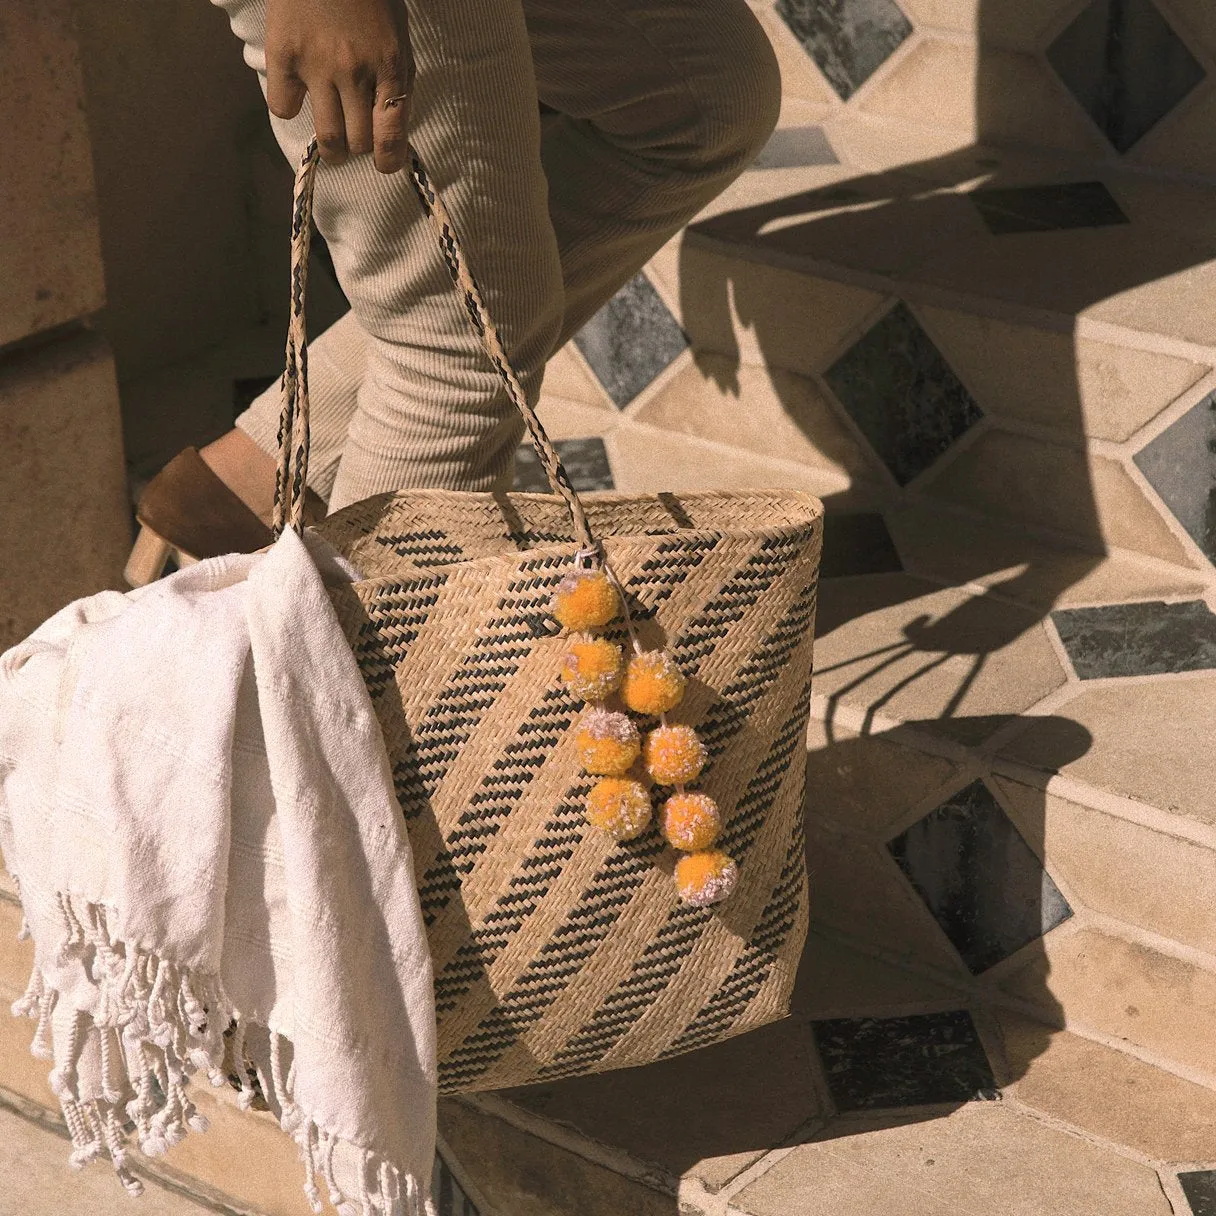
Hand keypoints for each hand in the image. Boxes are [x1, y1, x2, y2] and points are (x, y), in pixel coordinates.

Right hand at [265, 0, 413, 173]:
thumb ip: (397, 80)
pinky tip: (297, 94)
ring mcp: (317, 66)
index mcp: (390, 66)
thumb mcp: (397, 36)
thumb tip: (393, 130)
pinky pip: (283, 108)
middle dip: (359, 147)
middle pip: (358, 142)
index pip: (391, 134)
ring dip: (332, 147)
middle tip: (355, 139)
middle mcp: (355, 72)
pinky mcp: (284, 55)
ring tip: (333, 141)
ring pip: (327, 138)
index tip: (385, 164)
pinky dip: (290, 108)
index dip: (389, 160)